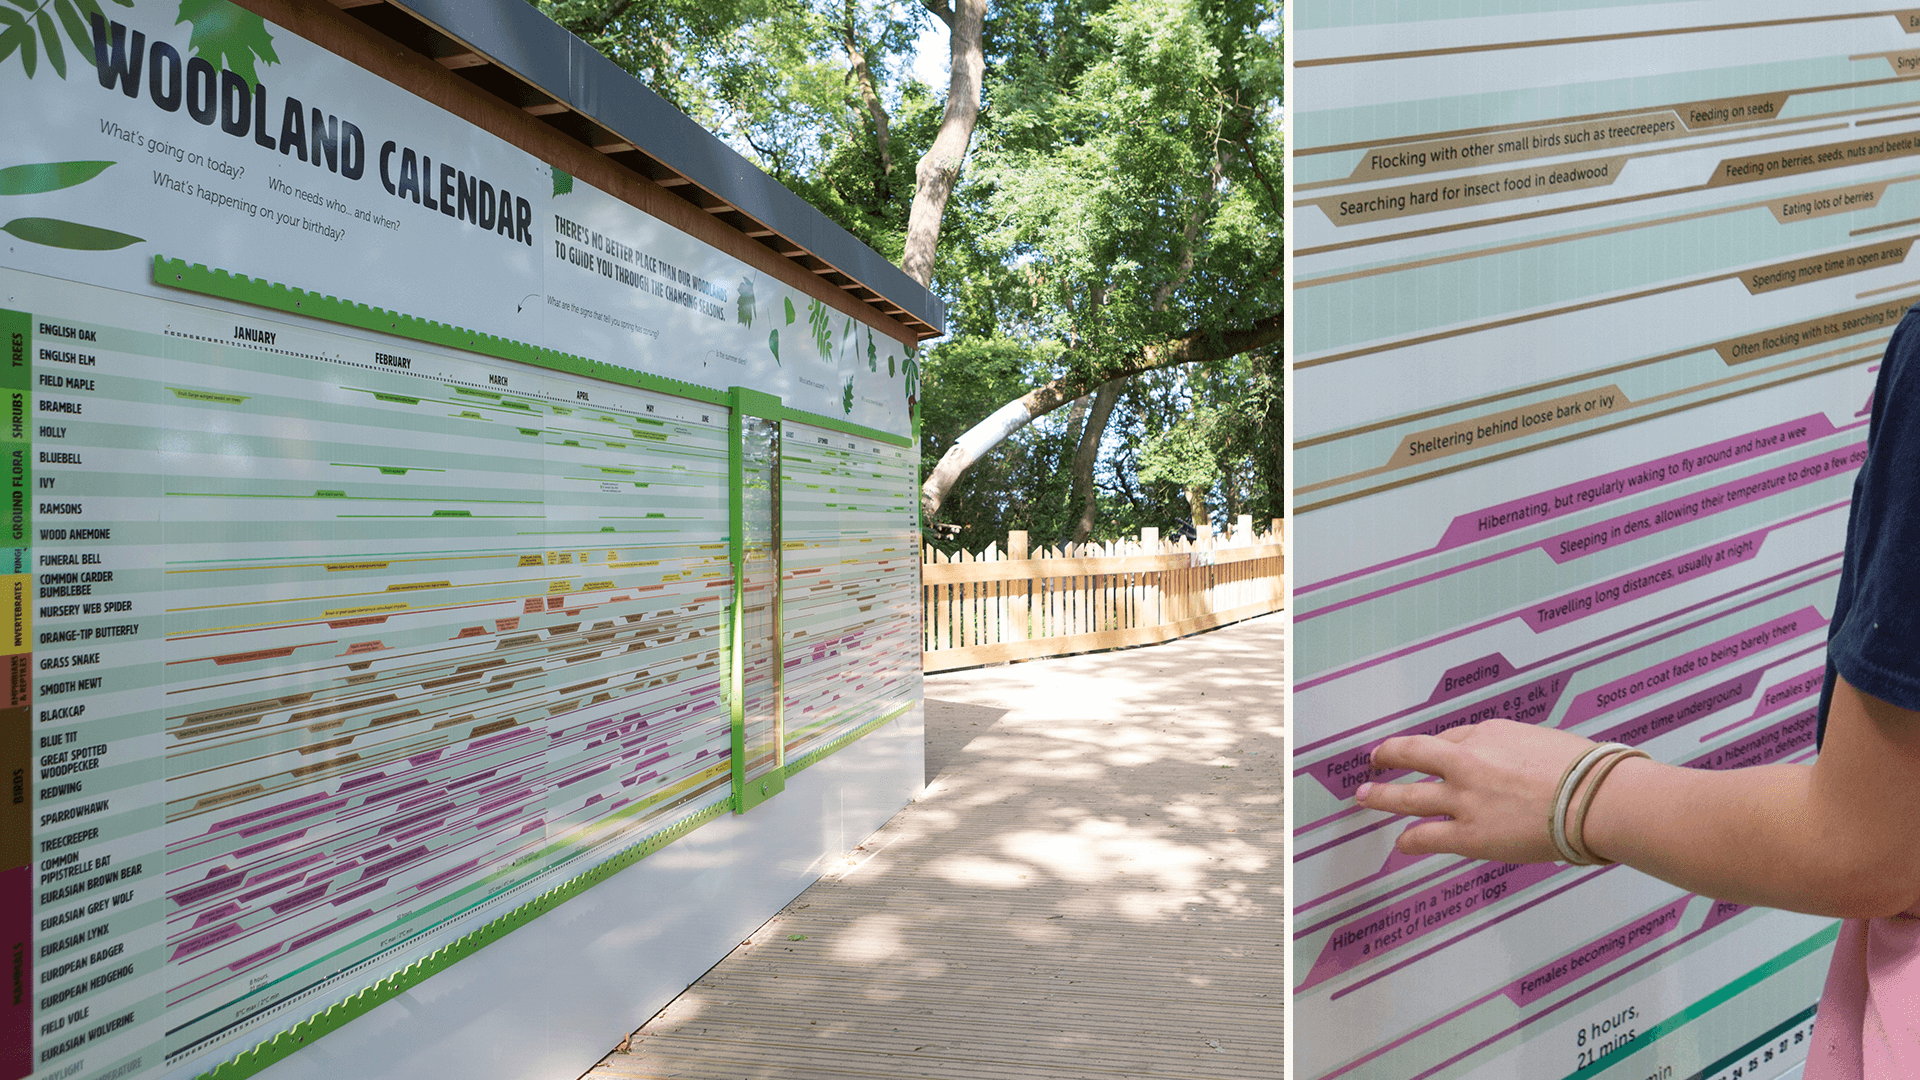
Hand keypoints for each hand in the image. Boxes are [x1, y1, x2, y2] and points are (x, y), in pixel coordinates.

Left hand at [1354, 720, 1600, 863]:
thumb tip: (1507, 766)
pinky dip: (1410, 840)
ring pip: (1406, 797)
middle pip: (1411, 755)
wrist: (1596, 799)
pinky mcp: (1469, 835)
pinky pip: (1426, 838)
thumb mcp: (1540, 741)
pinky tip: (1402, 843)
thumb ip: (1511, 752)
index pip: (1447, 740)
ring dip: (1381, 798)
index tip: (1422, 754)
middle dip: (1387, 758)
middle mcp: (1466, 762)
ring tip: (1364, 798)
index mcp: (1487, 734)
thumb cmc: (1584, 771)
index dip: (1432, 750)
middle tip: (1374, 762)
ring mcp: (1462, 799)